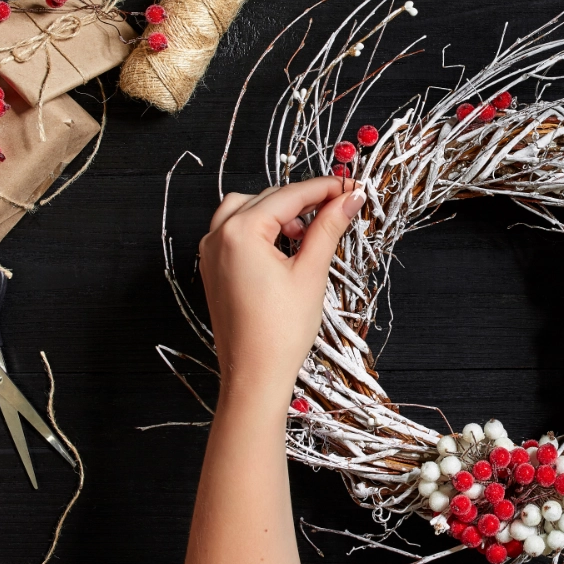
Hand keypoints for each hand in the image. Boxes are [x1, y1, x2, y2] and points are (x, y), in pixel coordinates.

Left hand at [198, 177, 364, 401]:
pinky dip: (260, 228)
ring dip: (279, 212)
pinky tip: (285, 245)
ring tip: (308, 230)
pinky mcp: (213, 270)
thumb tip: (350, 199)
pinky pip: (235, 232)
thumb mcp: (311, 272)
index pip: (290, 195)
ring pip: (246, 210)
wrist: (254, 376)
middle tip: (339, 206)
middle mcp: (218, 236)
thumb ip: (328, 228)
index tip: (352, 186)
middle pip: (267, 198)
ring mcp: (211, 254)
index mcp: (240, 232)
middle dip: (304, 199)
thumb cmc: (280, 331)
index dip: (325, 188)